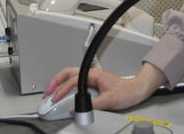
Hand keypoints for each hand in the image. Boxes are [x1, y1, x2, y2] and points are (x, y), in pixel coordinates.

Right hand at [43, 63, 165, 110]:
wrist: (136, 91)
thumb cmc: (126, 92)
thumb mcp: (109, 100)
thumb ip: (92, 105)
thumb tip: (77, 109)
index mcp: (94, 74)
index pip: (73, 80)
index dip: (62, 90)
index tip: (55, 99)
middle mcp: (91, 74)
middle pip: (67, 74)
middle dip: (55, 82)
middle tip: (47, 93)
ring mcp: (91, 79)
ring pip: (70, 78)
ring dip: (59, 84)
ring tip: (51, 94)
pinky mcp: (92, 85)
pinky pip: (75, 84)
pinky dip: (66, 88)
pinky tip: (62, 95)